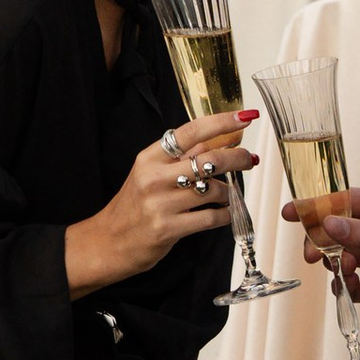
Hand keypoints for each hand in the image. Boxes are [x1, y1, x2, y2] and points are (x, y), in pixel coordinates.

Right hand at [67, 112, 255, 292]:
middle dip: (238, 158)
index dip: (222, 122)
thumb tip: (222, 139)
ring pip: (213, 190)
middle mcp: (154, 177)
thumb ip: (183, 157)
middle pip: (209, 161)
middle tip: (250, 159)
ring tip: (229, 193)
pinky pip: (210, 218)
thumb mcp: (151, 173)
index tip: (245, 117)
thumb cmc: (134, 205)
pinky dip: (225, 214)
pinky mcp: (167, 229)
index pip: (191, 131)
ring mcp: (160, 204)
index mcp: (150, 157)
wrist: (108, 241)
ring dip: (230, 191)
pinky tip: (225, 212)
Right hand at [286, 183, 359, 314]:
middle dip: (322, 242)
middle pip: (336, 231)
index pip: (344, 200)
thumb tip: (328, 223)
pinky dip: (346, 287)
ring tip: (348, 271)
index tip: (292, 212)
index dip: (317, 205)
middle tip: (313, 255)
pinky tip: (349, 287)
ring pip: (341, 257)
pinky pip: (352, 284)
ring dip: (336, 264)